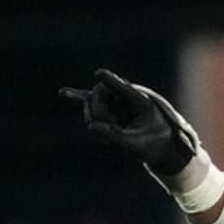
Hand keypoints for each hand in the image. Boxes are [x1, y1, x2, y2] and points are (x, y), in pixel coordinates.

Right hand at [59, 68, 191, 173]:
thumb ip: (115, 137)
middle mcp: (126, 97)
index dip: (110, 81)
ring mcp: (116, 101)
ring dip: (95, 116)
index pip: (121, 87)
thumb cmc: (153, 146)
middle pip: (99, 94)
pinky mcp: (109, 108)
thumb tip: (91, 126)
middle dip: (97, 111)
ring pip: (92, 101)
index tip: (99, 74)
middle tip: (109, 128)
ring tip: (110, 130)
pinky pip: (90, 101)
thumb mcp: (137, 147)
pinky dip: (78, 98)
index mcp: (139, 102)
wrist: (161, 149)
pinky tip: (63, 93)